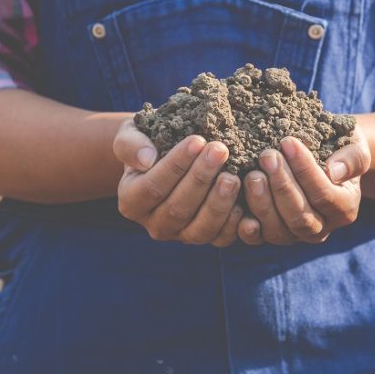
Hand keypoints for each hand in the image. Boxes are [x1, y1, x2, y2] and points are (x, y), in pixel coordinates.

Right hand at [113, 120, 243, 246]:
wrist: (166, 157)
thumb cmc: (149, 143)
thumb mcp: (131, 135)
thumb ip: (130, 144)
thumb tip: (146, 159)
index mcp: (131, 202)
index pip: (153, 187)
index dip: (176, 165)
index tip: (197, 140)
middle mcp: (154, 225)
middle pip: (178, 209)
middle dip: (201, 178)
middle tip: (220, 150)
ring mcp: (181, 236)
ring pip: (200, 229)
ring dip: (219, 202)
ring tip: (233, 176)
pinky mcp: (205, 238)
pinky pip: (221, 238)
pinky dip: (234, 222)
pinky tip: (244, 199)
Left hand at [239, 129, 370, 244]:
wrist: (325, 157)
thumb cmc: (340, 148)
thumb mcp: (354, 146)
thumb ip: (352, 158)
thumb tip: (334, 171)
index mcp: (344, 209)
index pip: (324, 195)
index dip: (305, 170)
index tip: (288, 142)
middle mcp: (321, 228)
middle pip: (301, 217)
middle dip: (282, 186)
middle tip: (267, 155)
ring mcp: (295, 235)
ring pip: (278, 231)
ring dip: (262, 203)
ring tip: (252, 174)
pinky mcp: (271, 234)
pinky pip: (257, 238)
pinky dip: (246, 227)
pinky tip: (237, 207)